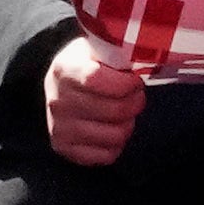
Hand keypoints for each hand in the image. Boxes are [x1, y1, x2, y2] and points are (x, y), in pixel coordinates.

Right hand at [39, 25, 149, 165]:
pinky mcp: (63, 148)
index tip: (135, 81)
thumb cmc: (88, 64)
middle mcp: (57, 100)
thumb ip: (117, 54)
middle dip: (134, 103)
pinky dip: (116, 145)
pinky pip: (105, 156)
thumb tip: (146, 58)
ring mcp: (59, 127)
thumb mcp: (97, 48)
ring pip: (114, 136)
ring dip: (128, 124)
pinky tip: (113, 129)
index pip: (97, 80)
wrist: (61, 83)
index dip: (126, 83)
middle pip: (113, 111)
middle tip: (136, 96)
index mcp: (64, 69)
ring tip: (125, 113)